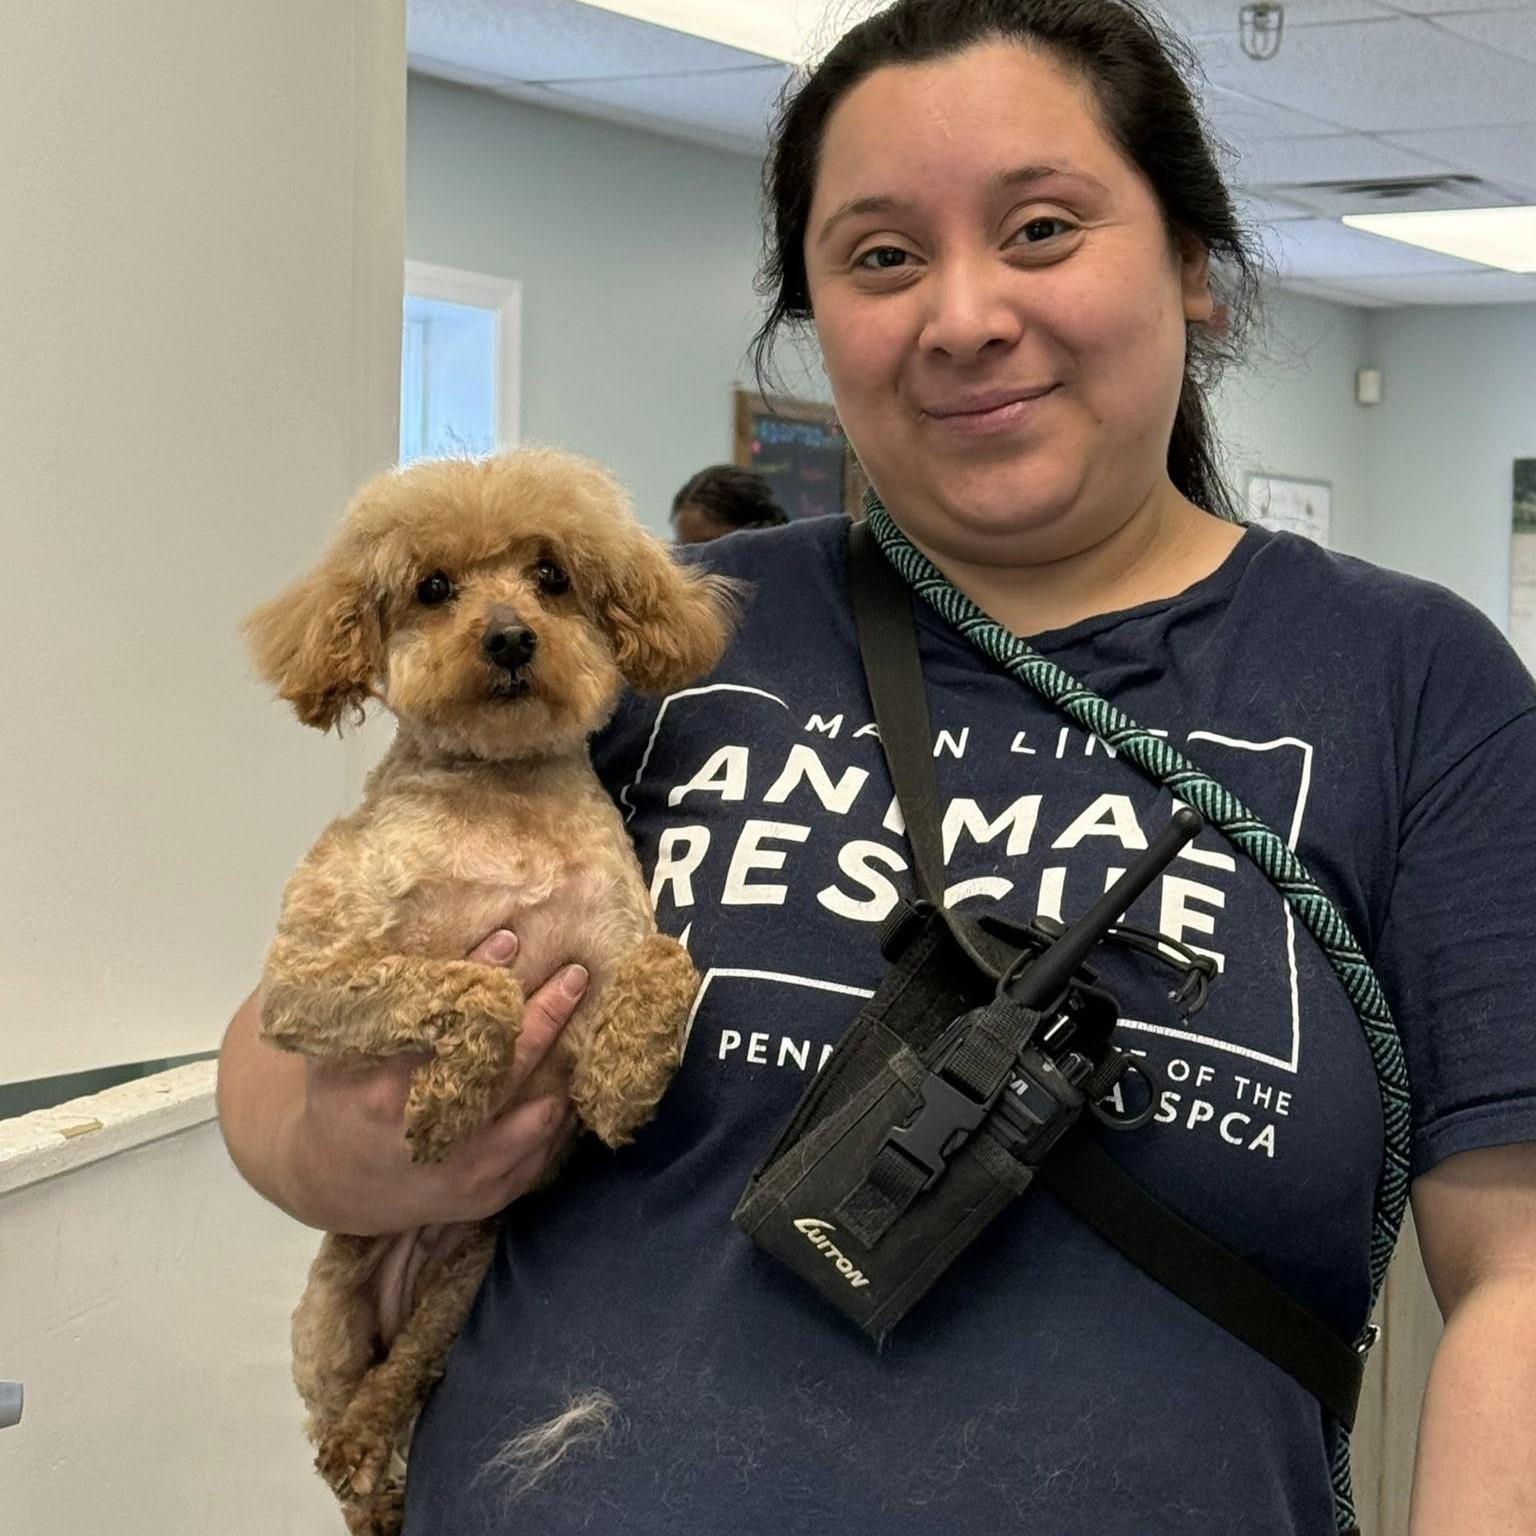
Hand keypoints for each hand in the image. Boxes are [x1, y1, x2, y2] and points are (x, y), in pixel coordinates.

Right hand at [283, 931, 585, 1233]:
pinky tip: (572, 1081)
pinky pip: (542, 1153)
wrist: (334, 1186)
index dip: (481, 979)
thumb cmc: (339, 1103)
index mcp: (389, 1096)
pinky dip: (561, 1117)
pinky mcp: (489, 1194)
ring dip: (565, 1070)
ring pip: (537, 1115)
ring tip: (588, 1026)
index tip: (510, 941)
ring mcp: (466, 1171)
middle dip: (546, 1015)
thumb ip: (376, 1009)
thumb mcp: (338, 1054)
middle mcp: (434, 1137)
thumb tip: (416, 943)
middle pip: (507, 1066)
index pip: (448, 1025)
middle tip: (574, 976)